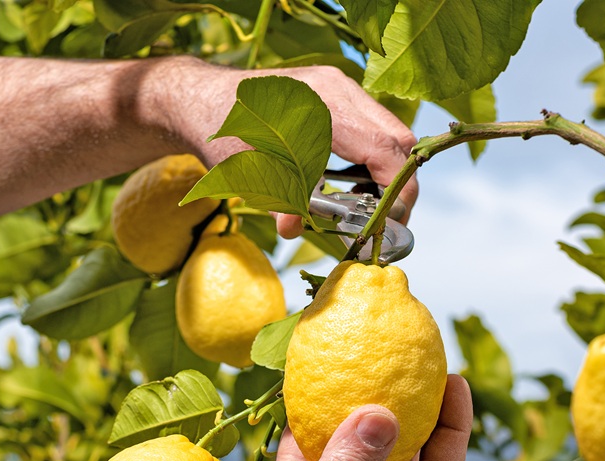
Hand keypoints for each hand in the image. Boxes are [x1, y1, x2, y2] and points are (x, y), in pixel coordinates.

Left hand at [150, 57, 419, 238]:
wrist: (205, 101)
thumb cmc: (223, 133)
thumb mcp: (249, 173)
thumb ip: (278, 201)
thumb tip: (293, 230)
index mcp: (323, 106)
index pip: (384, 149)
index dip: (397, 190)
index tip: (391, 221)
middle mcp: (339, 89)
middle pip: (398, 138)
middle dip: (400, 183)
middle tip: (386, 219)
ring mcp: (341, 86)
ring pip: (389, 131)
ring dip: (387, 170)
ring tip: (367, 203)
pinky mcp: (337, 92)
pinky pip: (372, 125)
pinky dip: (373, 157)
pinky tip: (351, 181)